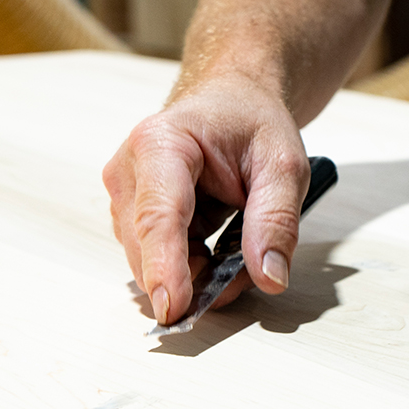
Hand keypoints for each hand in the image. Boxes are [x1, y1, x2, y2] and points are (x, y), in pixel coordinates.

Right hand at [103, 74, 310, 325]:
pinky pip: (156, 259)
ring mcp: (124, 195)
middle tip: (248, 270)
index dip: (165, 267)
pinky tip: (219, 246)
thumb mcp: (284, 165)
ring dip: (197, 271)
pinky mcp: (129, 216)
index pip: (158, 217)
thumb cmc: (252, 122)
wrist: (231, 100)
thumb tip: (269, 278)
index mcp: (161, 144)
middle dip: (195, 276)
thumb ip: (277, 221)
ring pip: (150, 261)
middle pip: (148, 247)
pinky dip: (192, 266)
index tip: (174, 309)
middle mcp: (128, 170)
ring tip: (240, 243)